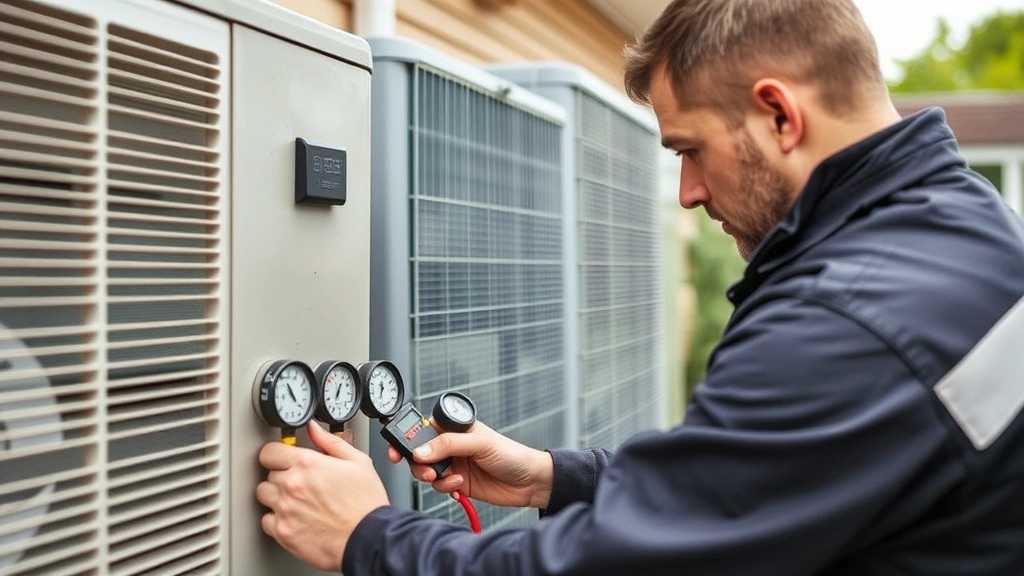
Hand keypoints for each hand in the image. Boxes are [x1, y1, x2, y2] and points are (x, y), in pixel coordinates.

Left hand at [257, 421, 388, 570]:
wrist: (368, 539)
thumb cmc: (366, 504)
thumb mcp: (358, 462)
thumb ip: (330, 442)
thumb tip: (313, 428)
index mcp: (307, 464)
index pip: (269, 452)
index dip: (278, 454)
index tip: (284, 459)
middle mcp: (292, 485)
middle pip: (269, 474)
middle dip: (283, 476)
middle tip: (302, 484)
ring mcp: (285, 510)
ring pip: (264, 495)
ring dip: (276, 496)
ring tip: (298, 501)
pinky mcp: (283, 533)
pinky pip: (266, 521)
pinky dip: (277, 519)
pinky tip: (295, 518)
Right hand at [387, 421, 553, 508]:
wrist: (530, 483)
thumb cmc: (512, 454)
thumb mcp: (480, 443)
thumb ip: (448, 444)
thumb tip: (420, 451)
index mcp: (456, 428)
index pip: (425, 428)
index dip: (409, 437)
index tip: (399, 449)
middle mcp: (452, 446)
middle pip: (420, 452)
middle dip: (418, 463)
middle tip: (425, 471)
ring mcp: (455, 465)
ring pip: (427, 471)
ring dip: (434, 478)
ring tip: (450, 480)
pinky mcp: (458, 484)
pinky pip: (439, 487)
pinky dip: (445, 490)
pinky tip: (459, 489)